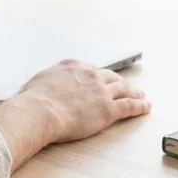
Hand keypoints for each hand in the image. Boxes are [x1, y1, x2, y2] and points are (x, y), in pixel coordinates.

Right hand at [17, 60, 150, 143]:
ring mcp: (101, 91)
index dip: (98, 76)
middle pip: (110, 77)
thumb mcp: (37, 82)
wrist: (39, 111)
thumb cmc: (32, 101)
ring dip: (134, 92)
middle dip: (119, 82)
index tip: (102, 79)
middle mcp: (90, 75)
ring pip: (123, 89)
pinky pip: (129, 106)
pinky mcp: (108, 109)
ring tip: (140, 95)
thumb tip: (41, 88)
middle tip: (126, 86)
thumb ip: (46, 83)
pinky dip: (140, 106)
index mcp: (72, 66)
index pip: (91, 69)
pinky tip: (146, 106)